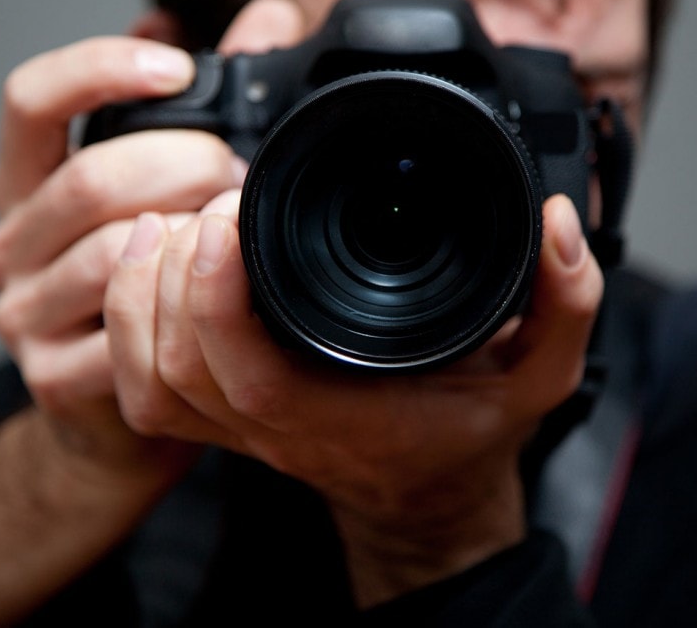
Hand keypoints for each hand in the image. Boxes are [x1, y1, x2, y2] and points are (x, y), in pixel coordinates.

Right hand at [0, 0, 305, 480]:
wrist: (133, 407)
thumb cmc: (155, 280)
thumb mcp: (167, 184)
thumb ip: (212, 102)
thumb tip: (266, 23)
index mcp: (29, 183)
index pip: (31, 100)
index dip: (101, 68)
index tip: (179, 66)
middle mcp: (11, 244)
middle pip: (90, 179)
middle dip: (186, 166)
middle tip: (244, 175)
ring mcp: (24, 314)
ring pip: (111, 252)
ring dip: (194, 236)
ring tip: (242, 231)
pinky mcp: (54, 378)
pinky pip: (126, 331)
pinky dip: (183, 303)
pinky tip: (219, 292)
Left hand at [103, 190, 603, 603]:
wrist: (431, 493)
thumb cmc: (472, 434)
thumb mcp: (545, 373)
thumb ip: (567, 301)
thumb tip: (556, 223)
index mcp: (340, 414)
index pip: (248, 369)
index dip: (218, 290)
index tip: (231, 210)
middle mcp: (276, 426)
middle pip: (177, 363)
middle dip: (173, 273)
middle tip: (212, 203)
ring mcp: (240, 427)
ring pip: (147, 376)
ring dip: (139, 295)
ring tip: (168, 223)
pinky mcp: (223, 415)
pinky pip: (144, 388)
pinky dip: (128, 325)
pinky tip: (148, 261)